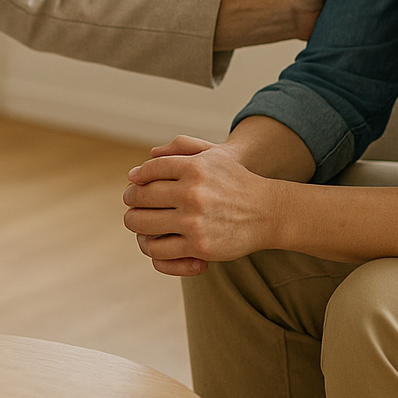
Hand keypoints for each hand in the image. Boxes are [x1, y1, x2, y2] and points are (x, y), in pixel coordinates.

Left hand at [122, 134, 280, 276]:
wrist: (267, 212)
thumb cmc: (235, 180)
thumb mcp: (213, 154)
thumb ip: (181, 148)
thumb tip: (145, 159)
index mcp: (193, 167)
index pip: (149, 171)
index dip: (137, 177)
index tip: (134, 181)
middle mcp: (192, 193)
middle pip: (140, 197)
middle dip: (131, 198)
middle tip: (131, 201)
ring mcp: (194, 221)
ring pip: (143, 224)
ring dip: (134, 222)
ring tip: (136, 221)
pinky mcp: (199, 247)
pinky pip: (159, 249)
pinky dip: (151, 246)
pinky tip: (153, 240)